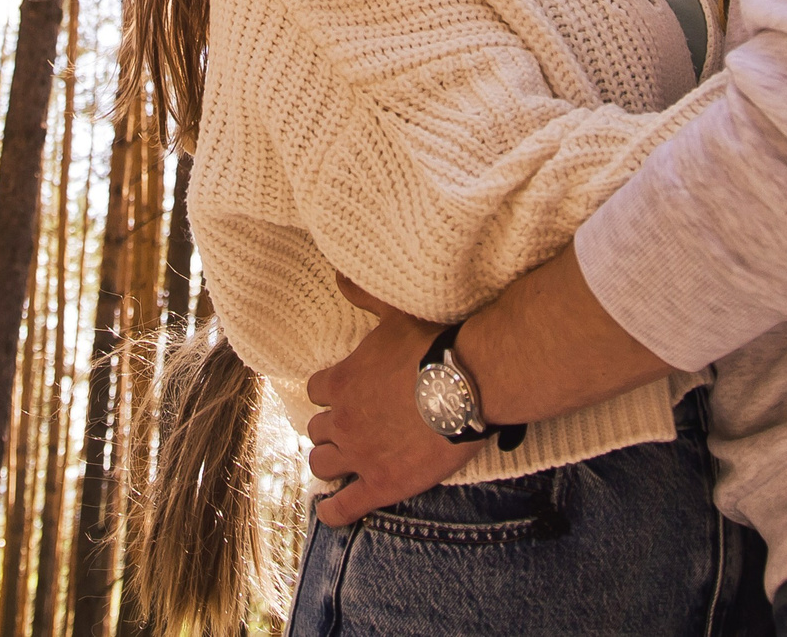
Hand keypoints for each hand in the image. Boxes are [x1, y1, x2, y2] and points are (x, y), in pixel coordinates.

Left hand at [305, 278, 481, 526]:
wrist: (469, 384)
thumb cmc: (435, 343)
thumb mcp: (395, 312)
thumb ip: (364, 295)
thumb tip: (338, 274)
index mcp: (341, 381)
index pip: (316, 390)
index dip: (329, 393)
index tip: (340, 394)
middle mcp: (342, 420)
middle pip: (317, 430)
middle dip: (329, 429)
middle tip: (346, 429)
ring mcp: (360, 455)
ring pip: (323, 464)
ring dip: (329, 463)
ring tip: (338, 465)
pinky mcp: (382, 484)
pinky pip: (345, 506)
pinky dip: (333, 511)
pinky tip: (329, 511)